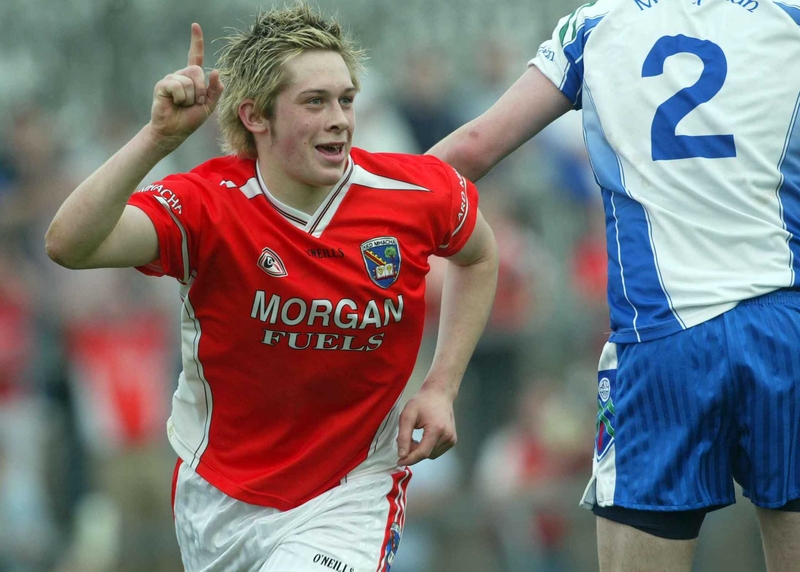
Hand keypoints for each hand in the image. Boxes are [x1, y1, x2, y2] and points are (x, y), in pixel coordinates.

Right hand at [149, 23, 223, 148]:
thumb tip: (216, 71)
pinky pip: (177, 86)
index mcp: (193, 78)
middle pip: (197, 71)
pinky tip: (174, 103)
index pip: (195, 55)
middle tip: (195, 102)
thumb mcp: (209, 105)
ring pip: (188, 81)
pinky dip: (180, 98)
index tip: (195, 26)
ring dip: (190, 98)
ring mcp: (171, 78)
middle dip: (201, 90)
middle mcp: (181, 75)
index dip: (196, 41)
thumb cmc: (190, 119)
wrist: (174, 131)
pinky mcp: (162, 85)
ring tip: (183, 105)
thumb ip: (216, 90)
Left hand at [396, 383, 456, 465]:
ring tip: (414, 438)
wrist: (439, 394)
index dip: (410, 459)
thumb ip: (403, 436)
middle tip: (405, 441)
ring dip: (420, 451)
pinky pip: (436, 451)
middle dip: (413, 452)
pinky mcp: (453, 440)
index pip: (422, 453)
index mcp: (437, 429)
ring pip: (431, 455)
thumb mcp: (407, 416)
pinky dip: (427, 448)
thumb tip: (402, 455)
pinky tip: (423, 438)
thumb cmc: (422, 402)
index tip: (399, 461)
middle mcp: (447, 436)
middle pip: (426, 454)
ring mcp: (452, 439)